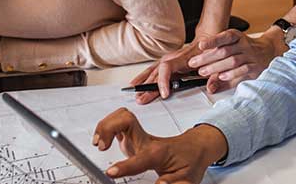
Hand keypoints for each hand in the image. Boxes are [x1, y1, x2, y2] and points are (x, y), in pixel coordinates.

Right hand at [93, 108, 226, 182]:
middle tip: (101, 146)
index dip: (125, 166)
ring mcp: (140, 136)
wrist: (197, 146)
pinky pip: (119, 122)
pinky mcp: (135, 136)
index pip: (140, 158)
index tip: (111, 172)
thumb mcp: (186, 179)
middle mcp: (147, 141)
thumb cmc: (191, 160)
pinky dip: (107, 126)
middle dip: (108, 129)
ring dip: (106, 126)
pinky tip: (103, 138)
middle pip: (126, 121)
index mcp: (159, 153)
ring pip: (121, 117)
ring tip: (99, 142)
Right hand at [129, 38, 207, 102]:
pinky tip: (136, 82)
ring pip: (152, 70)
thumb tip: (210, 88)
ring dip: (143, 81)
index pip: (167, 68)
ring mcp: (169, 59)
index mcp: (184, 58)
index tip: (164, 93)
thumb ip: (214, 76)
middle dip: (148, 87)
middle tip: (141, 99)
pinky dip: (144, 76)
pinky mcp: (167, 61)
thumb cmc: (211, 51)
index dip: (163, 81)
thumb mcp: (217, 64)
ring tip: (134, 92)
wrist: (209, 39)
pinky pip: (153, 69)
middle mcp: (173, 58)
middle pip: (157, 72)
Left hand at [188, 27, 285, 92]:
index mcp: (237, 37)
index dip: (212, 40)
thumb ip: (219, 66)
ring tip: (203, 72)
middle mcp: (244, 45)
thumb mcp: (233, 52)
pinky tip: (221, 77)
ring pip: (232, 60)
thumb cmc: (246, 52)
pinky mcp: (256, 67)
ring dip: (216, 67)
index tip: (201, 45)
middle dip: (207, 58)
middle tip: (194, 64)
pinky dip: (231, 74)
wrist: (270, 51)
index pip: (224, 37)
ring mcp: (251, 56)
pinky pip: (243, 69)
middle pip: (224, 50)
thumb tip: (208, 85)